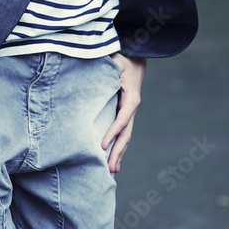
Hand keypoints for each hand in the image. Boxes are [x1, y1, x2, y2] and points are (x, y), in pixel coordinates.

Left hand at [101, 53, 146, 172]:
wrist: (135, 57)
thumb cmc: (123, 58)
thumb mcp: (116, 60)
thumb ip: (109, 66)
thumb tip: (94, 67)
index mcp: (131, 96)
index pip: (122, 118)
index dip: (113, 132)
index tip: (102, 145)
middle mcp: (132, 106)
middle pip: (126, 133)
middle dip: (118, 151)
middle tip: (109, 168)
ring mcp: (130, 111)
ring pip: (126, 136)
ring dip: (119, 153)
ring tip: (112, 170)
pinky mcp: (125, 112)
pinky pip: (123, 132)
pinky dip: (118, 146)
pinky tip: (113, 158)